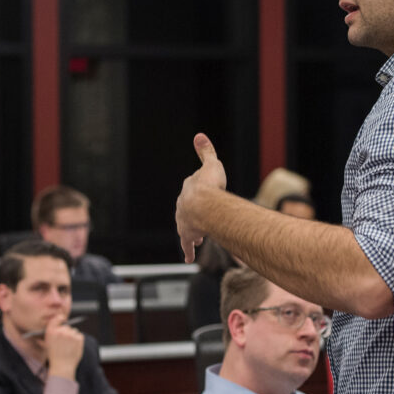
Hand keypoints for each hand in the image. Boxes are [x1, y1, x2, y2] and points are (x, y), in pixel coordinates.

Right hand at [44, 316, 83, 378]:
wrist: (62, 366)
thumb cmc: (54, 356)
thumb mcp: (47, 343)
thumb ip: (50, 333)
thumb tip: (55, 324)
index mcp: (51, 331)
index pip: (57, 318)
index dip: (60, 318)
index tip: (62, 319)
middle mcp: (61, 331)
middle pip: (66, 326)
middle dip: (66, 332)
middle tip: (64, 341)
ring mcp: (70, 334)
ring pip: (74, 331)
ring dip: (72, 336)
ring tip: (69, 346)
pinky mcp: (79, 338)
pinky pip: (79, 335)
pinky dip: (78, 340)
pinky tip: (74, 347)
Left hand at [176, 133, 226, 263]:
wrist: (204, 205)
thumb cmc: (210, 185)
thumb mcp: (210, 164)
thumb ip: (206, 151)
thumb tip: (199, 135)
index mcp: (188, 189)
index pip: (192, 189)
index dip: (199, 192)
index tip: (203, 194)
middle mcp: (183, 206)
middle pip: (188, 209)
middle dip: (195, 213)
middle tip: (201, 218)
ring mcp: (184, 221)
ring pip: (187, 227)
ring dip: (193, 231)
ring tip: (199, 238)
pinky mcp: (188, 235)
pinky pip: (187, 244)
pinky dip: (189, 251)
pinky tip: (188, 259)